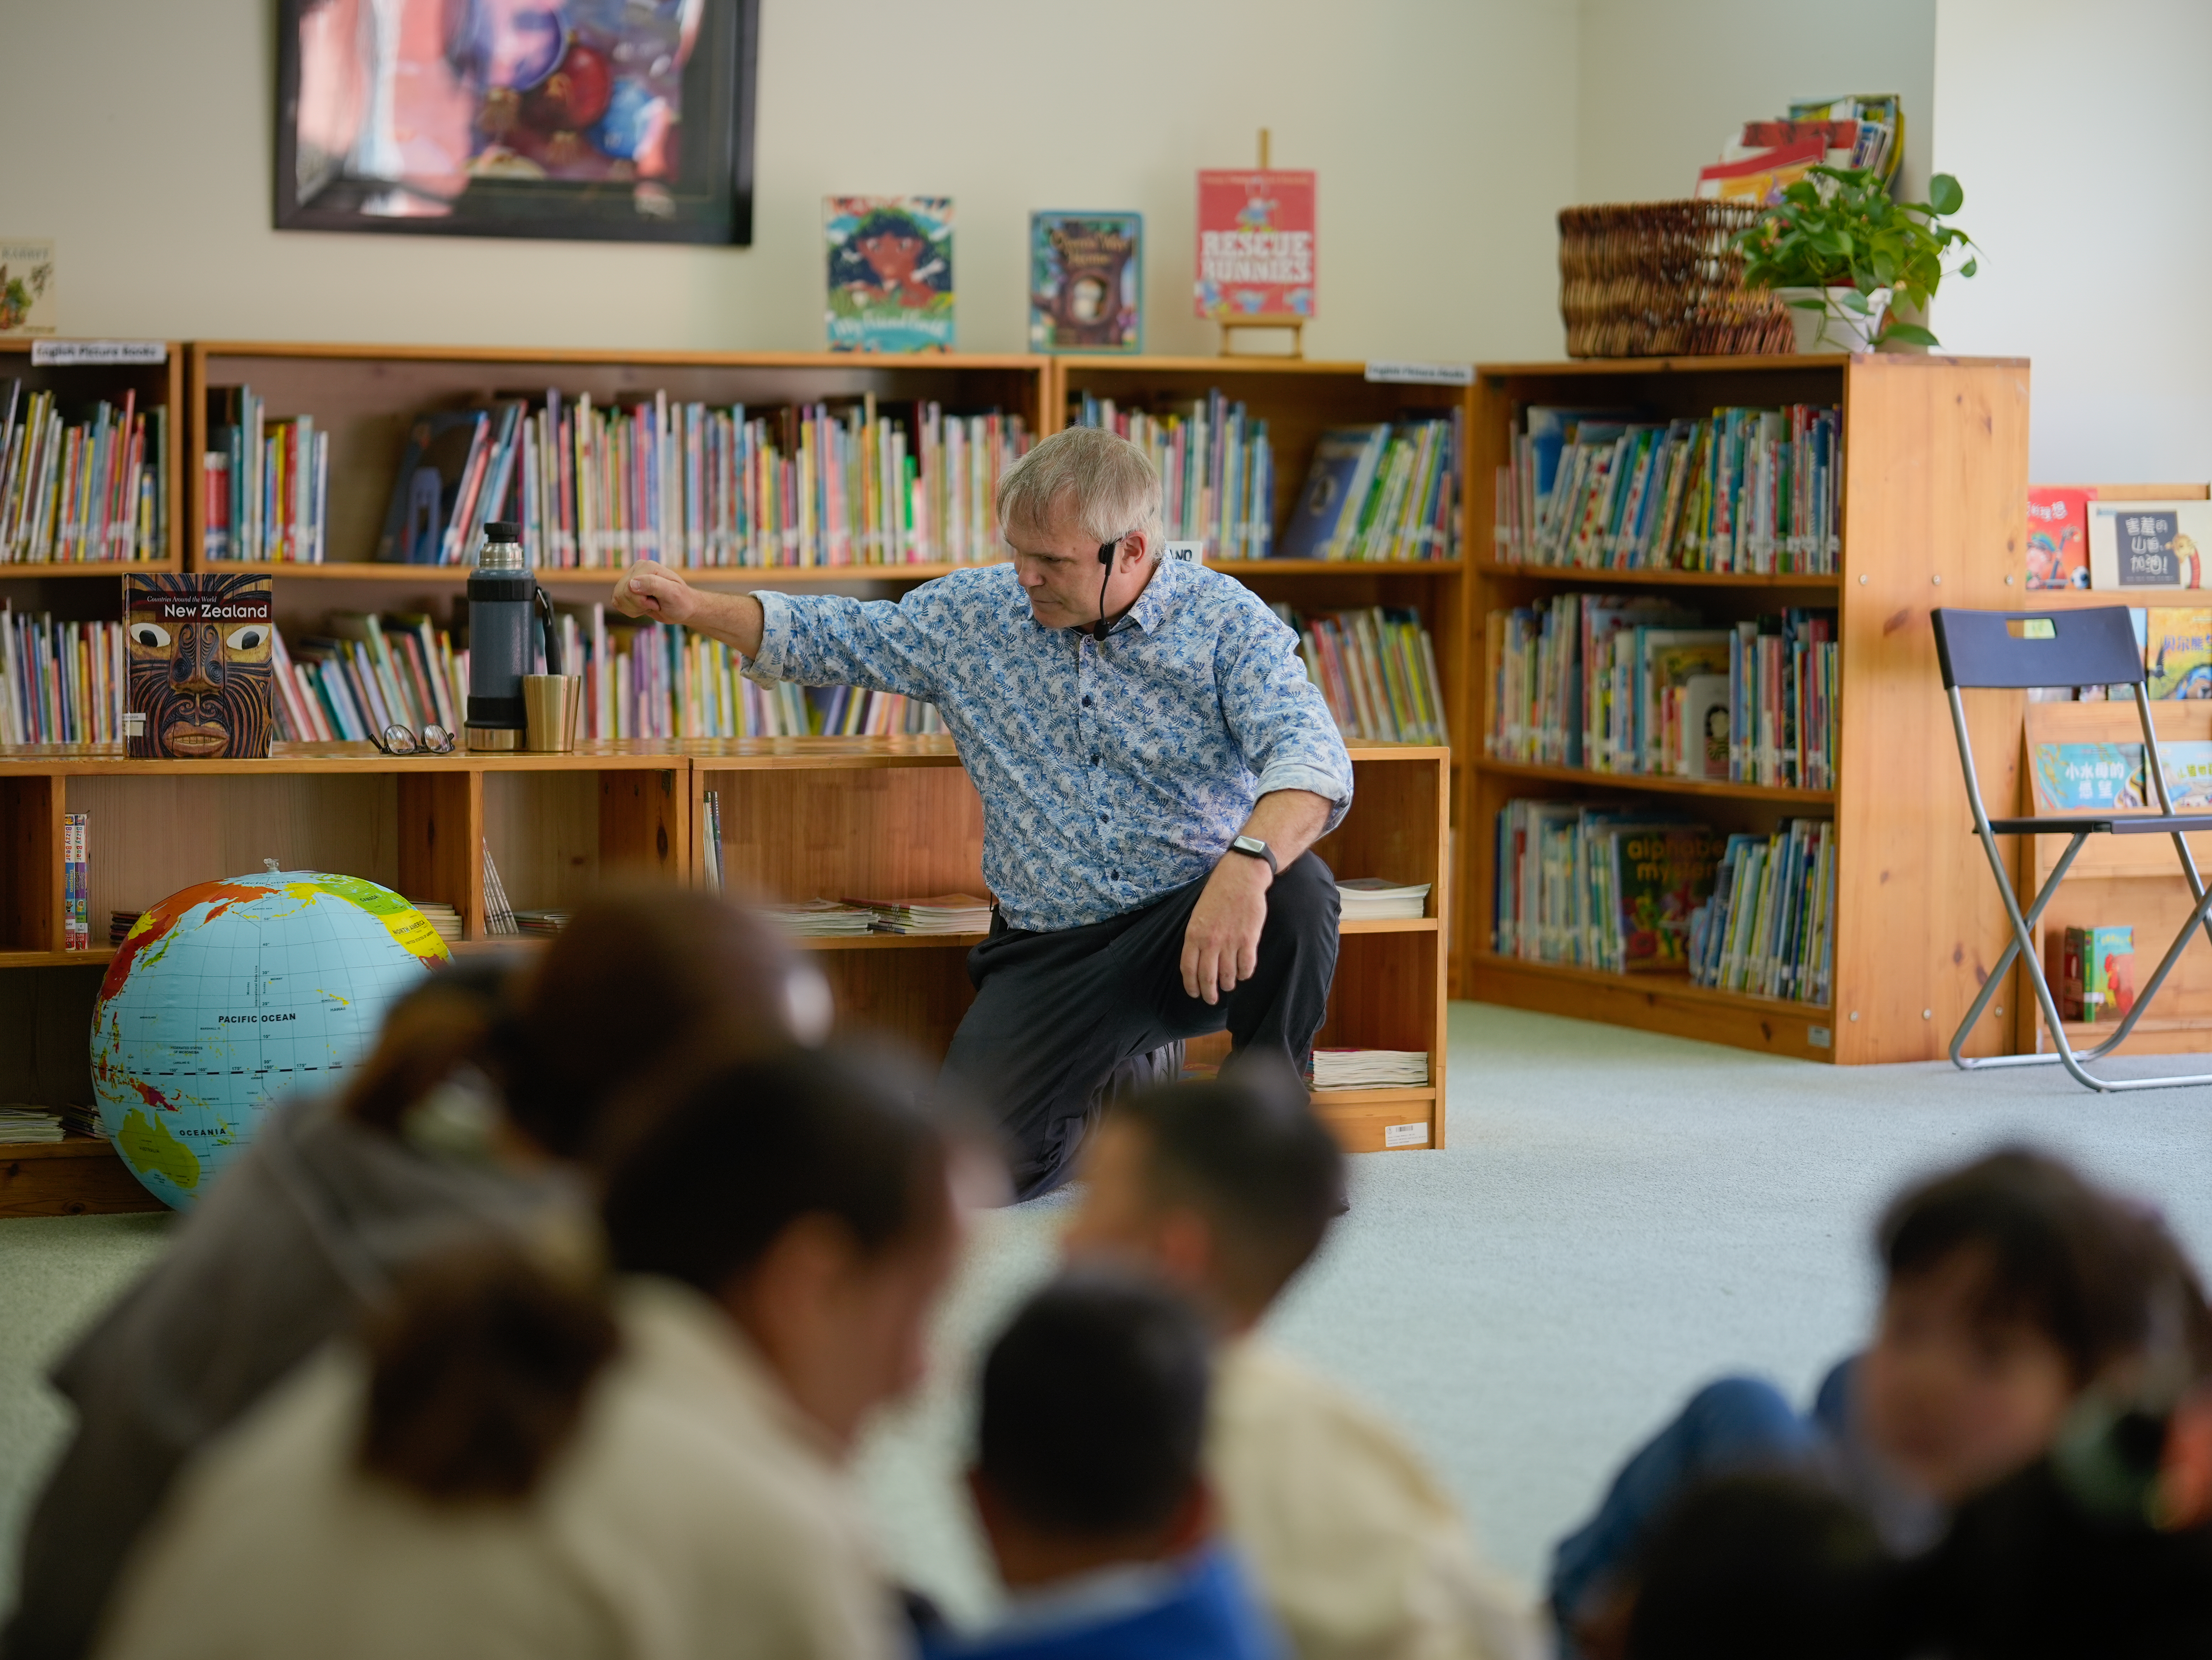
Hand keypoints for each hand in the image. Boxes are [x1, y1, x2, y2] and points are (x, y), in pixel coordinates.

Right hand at [613, 559, 696, 623]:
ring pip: (617, 599)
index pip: (630, 588)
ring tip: (650, 604)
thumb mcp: (672, 593)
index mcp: (646, 566)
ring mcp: (630, 579)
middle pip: (621, 594)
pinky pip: (617, 602)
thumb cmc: (681, 601)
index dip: (643, 601)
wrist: (683, 608)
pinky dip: (630, 610)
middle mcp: (636, 570)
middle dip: (639, 605)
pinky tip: (644, 607)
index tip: (659, 601)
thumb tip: (631, 583)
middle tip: (655, 603)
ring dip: (635, 608)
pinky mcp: (627, 589)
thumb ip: (653, 584)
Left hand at [1181, 854, 1269, 1004]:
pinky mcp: (1248, 939)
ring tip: (1229, 985)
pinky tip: (1243, 973)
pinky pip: (1246, 967)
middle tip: (1211, 1000)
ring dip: (1228, 985)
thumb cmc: (1218, 893)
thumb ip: (1196, 937)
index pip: (1188, 969)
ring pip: (1228, 975)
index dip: (1191, 986)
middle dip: (1209, 993)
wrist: (1241, 877)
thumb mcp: (1197, 914)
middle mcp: (1210, 941)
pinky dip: (1244, 974)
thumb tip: (1197, 959)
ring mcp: (1230, 941)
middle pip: (1207, 977)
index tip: (1194, 993)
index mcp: (1194, 934)